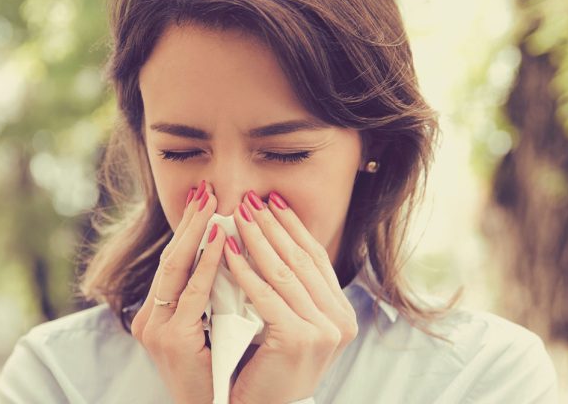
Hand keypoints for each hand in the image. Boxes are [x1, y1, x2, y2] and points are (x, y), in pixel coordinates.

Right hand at [130, 180, 225, 403]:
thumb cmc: (215, 376)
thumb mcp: (205, 333)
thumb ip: (208, 300)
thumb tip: (229, 258)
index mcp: (156, 315)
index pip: (173, 263)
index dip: (187, 230)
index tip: (203, 200)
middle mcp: (149, 319)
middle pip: (169, 259)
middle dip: (188, 222)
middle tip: (205, 190)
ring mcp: (157, 330)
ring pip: (174, 271)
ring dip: (194, 234)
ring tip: (211, 204)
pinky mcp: (172, 340)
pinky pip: (192, 296)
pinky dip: (206, 266)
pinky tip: (220, 243)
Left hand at [224, 190, 358, 403]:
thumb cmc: (267, 369)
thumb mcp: (288, 324)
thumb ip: (291, 290)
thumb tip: (273, 238)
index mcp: (341, 314)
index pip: (316, 259)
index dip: (293, 227)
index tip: (273, 201)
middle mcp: (339, 321)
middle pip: (302, 260)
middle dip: (274, 226)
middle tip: (252, 199)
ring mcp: (323, 331)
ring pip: (284, 272)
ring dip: (258, 239)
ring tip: (238, 214)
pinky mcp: (298, 338)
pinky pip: (265, 295)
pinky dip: (244, 270)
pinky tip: (227, 250)